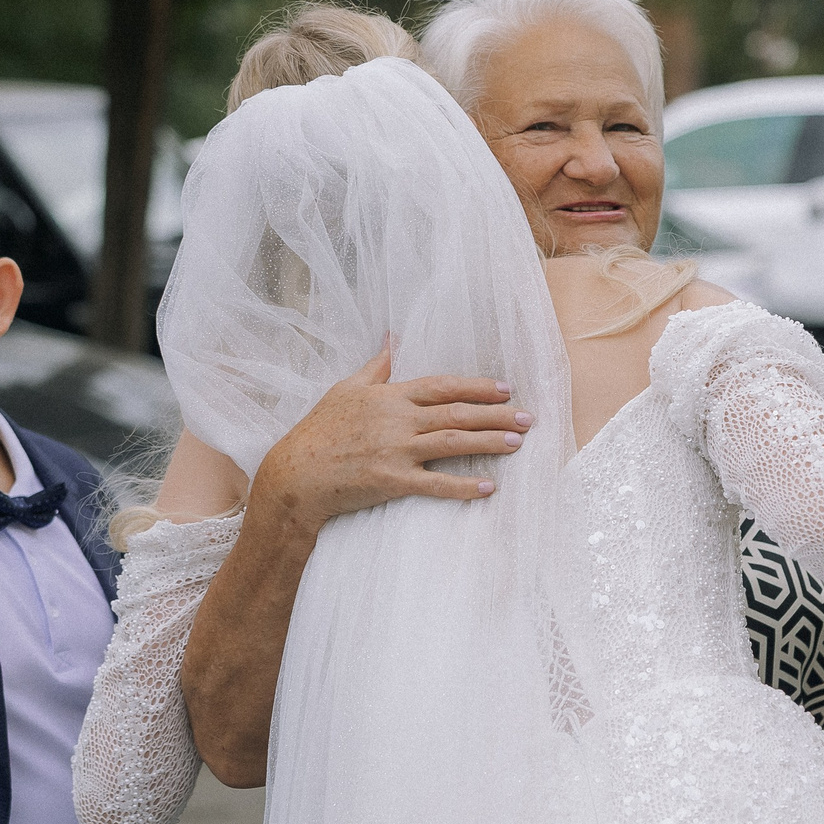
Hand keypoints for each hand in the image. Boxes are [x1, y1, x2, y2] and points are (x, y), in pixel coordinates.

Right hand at [250, 347, 534, 531]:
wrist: (295, 474)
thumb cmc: (319, 429)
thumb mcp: (346, 388)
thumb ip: (376, 365)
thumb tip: (392, 336)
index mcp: (389, 395)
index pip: (442, 386)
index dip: (477, 386)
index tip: (505, 388)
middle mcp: (397, 420)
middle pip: (456, 413)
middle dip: (495, 414)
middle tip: (527, 417)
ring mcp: (395, 450)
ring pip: (452, 443)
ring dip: (488, 442)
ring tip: (517, 443)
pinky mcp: (391, 480)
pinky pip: (434, 485)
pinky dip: (463, 487)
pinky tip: (489, 487)